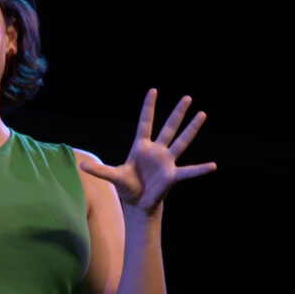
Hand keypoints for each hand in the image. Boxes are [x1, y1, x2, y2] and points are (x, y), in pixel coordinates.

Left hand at [81, 90, 216, 211]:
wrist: (138, 203)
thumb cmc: (128, 186)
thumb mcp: (114, 176)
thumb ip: (100, 171)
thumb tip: (81, 165)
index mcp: (141, 147)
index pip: (145, 122)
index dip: (148, 107)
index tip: (153, 90)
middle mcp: (157, 151)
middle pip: (168, 127)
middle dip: (177, 113)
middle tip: (187, 97)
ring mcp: (166, 162)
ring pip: (181, 142)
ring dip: (192, 129)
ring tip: (202, 114)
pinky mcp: (173, 176)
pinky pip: (189, 171)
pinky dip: (200, 169)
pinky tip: (213, 166)